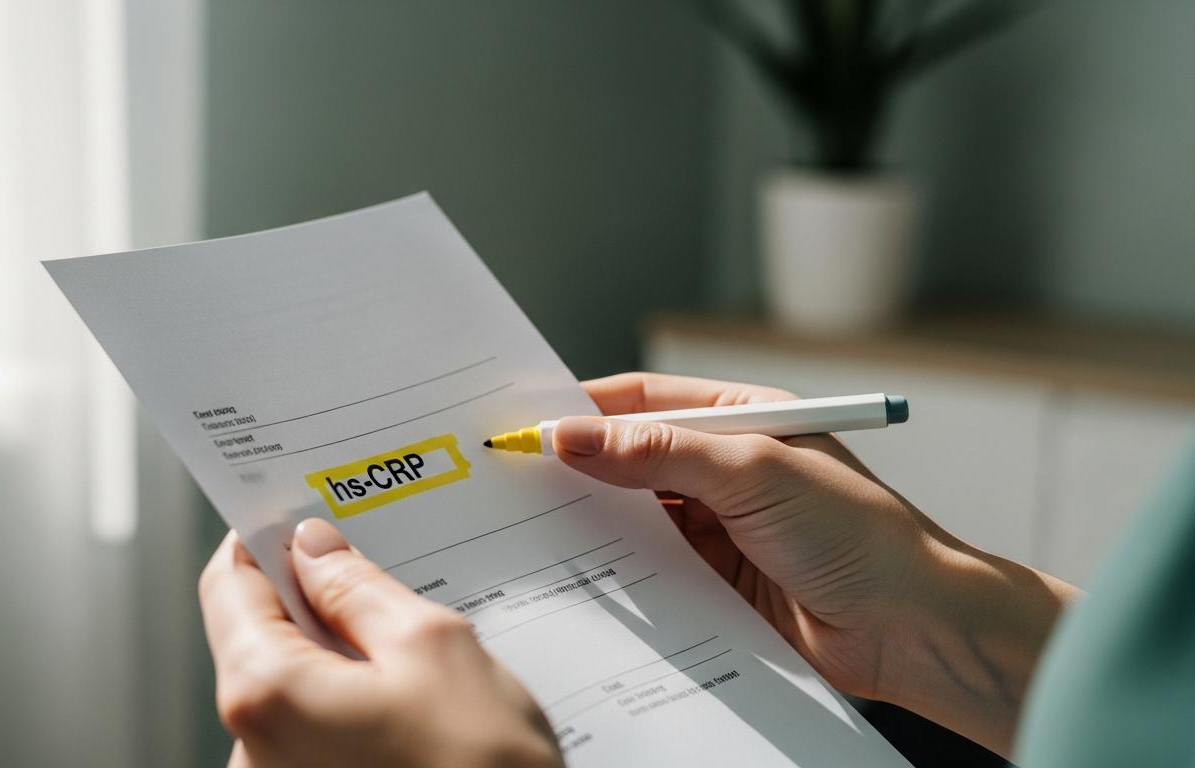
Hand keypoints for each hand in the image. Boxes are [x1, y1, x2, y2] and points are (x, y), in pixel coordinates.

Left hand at [199, 521, 563, 767]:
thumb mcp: (429, 646)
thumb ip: (360, 588)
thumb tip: (316, 548)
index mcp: (265, 692)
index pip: (229, 584)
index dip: (263, 538)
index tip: (297, 511)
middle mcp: (252, 747)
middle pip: (260, 635)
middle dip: (313, 596)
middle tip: (377, 570)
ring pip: (294, 683)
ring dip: (341, 653)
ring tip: (413, 646)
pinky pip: (316, 727)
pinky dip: (352, 699)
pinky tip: (410, 698)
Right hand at [556, 372, 1077, 757]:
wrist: (913, 626)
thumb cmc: (856, 531)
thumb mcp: (751, 471)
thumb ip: (657, 453)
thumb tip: (572, 435)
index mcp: (739, 418)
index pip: (643, 401)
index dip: (583, 410)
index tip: (528, 426)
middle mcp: (724, 467)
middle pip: (630, 457)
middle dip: (577, 466)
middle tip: (516, 478)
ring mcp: (718, 525)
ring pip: (633, 515)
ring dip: (592, 521)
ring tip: (535, 527)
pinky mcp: (714, 580)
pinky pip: (650, 568)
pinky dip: (617, 569)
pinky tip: (585, 573)